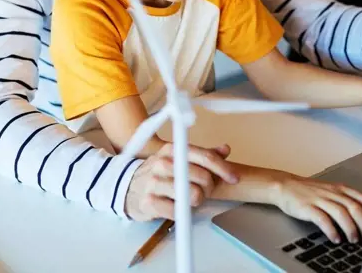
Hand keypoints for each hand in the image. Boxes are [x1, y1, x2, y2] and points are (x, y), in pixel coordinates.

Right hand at [124, 143, 238, 220]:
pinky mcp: (149, 201)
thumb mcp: (178, 159)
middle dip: (208, 187)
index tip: (233, 178)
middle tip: (202, 191)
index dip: (223, 169)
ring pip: (193, 195)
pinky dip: (182, 212)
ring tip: (188, 198)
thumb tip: (225, 149)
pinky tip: (176, 206)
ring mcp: (154, 182)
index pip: (205, 157)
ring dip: (196, 201)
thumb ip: (203, 155)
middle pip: (203, 177)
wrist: (128, 187)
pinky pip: (179, 211)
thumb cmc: (159, 174)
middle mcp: (163, 163)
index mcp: (172, 150)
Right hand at [273, 175, 361, 242]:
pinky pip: (322, 219)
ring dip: (350, 228)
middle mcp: (332, 192)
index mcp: (340, 188)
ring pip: (341, 213)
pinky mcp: (307, 207)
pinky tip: (335, 238)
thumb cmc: (309, 192)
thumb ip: (346, 202)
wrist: (285, 186)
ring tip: (353, 239)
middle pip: (354, 207)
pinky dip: (331, 230)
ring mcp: (319, 199)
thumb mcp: (331, 192)